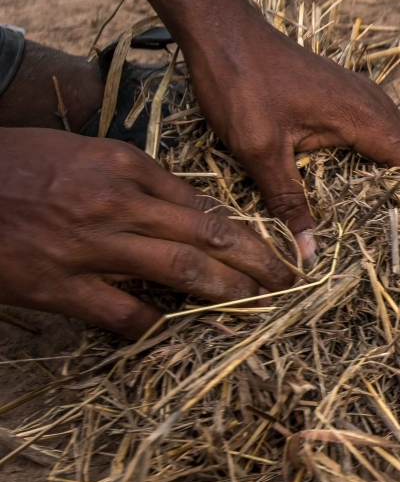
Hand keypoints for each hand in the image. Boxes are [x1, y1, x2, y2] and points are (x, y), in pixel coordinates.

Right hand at [0, 129, 295, 338]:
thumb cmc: (10, 165)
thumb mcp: (76, 151)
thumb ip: (129, 176)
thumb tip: (177, 206)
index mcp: (123, 164)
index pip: (200, 202)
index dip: (242, 228)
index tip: (270, 245)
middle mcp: (116, 202)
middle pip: (207, 234)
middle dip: (256, 260)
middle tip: (289, 280)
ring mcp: (90, 246)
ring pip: (182, 271)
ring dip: (228, 291)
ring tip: (257, 305)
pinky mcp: (59, 286)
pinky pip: (124, 313)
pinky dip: (154, 326)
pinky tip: (170, 331)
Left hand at [183, 16, 399, 266]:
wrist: (222, 31)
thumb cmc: (240, 83)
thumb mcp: (260, 150)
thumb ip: (288, 201)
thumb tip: (309, 254)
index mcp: (368, 119)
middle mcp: (377, 106)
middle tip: (379, 239)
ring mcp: (366, 98)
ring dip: (389, 182)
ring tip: (366, 220)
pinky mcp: (350, 97)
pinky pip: (379, 136)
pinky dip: (374, 163)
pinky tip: (346, 188)